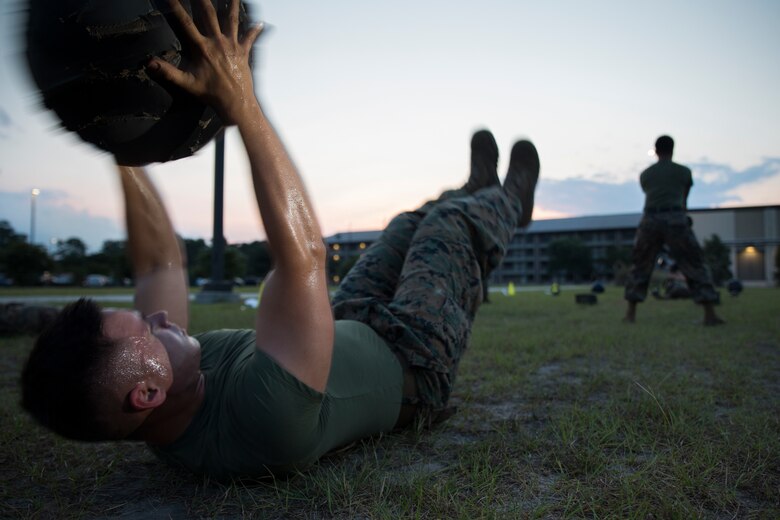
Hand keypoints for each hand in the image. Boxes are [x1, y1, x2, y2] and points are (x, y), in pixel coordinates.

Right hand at [148, 0, 263, 125]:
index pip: (185, 23)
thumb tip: (149, 63)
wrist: (235, 102)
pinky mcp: (243, 52)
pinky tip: (260, 22)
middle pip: (208, 13)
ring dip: (232, 4)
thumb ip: (168, 72)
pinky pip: (250, 37)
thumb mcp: (187, 84)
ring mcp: (232, 45)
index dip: (176, 8)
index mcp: (202, 48)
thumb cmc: (211, 93)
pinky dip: (255, 30)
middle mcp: (217, 42)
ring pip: (232, 19)